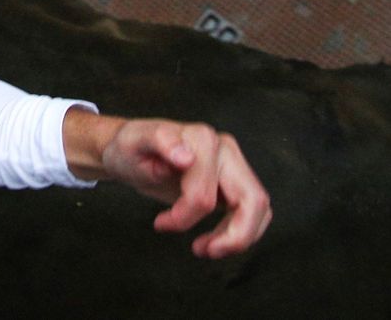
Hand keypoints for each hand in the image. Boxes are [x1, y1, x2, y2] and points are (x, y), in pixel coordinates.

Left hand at [64, 110, 271, 258]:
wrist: (133, 149)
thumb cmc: (131, 148)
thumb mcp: (132, 144)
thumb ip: (158, 144)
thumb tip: (185, 159)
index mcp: (200, 139)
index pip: (204, 193)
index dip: (183, 216)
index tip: (159, 224)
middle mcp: (224, 149)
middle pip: (251, 200)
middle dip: (233, 236)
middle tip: (199, 250)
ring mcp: (233, 164)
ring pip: (259, 209)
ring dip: (238, 238)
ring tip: (202, 249)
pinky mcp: (235, 180)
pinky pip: (253, 212)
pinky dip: (238, 232)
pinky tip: (211, 241)